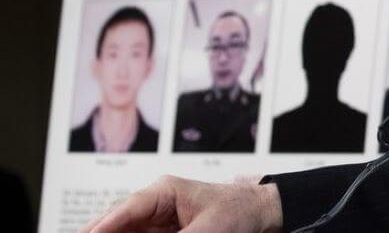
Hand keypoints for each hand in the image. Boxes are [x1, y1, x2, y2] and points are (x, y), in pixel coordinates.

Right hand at [81, 175, 282, 232]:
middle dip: (97, 232)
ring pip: (121, 230)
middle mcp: (155, 203)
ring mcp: (155, 219)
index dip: (103, 226)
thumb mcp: (209, 230)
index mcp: (165, 190)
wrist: (260, 214)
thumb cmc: (240, 211)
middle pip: (115, 221)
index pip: (127, 209)